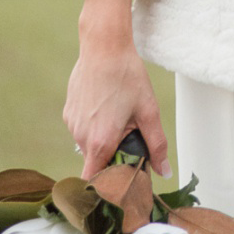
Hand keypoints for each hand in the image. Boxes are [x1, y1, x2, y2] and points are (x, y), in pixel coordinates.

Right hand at [64, 0, 170, 179]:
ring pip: (88, 144)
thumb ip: (156, 145)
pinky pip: (81, 128)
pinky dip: (94, 124)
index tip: (122, 181)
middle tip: (130, 138)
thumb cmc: (128, 77)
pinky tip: (106, 104)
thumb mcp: (148, 111)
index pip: (95, 182)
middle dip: (112, 156)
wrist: (103, 46)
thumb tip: (164, 171)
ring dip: (103, 138)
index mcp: (100, 142)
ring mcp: (72, 124)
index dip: (108, 186)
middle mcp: (81, 138)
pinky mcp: (68, 111)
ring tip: (118, 114)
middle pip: (95, 162)